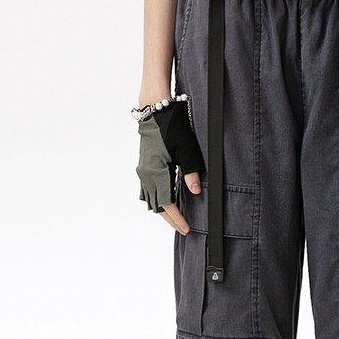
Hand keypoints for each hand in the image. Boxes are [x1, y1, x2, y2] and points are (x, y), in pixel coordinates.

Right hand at [137, 102, 201, 235]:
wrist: (155, 110)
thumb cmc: (172, 127)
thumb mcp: (187, 149)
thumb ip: (191, 172)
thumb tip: (196, 191)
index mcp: (155, 172)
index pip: (166, 204)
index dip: (177, 218)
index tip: (186, 229)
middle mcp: (146, 175)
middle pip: (156, 206)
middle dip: (170, 219)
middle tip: (184, 228)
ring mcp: (143, 171)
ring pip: (151, 199)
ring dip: (163, 210)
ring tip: (177, 217)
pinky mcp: (145, 166)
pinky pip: (148, 190)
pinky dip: (158, 199)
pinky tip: (169, 199)